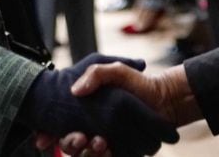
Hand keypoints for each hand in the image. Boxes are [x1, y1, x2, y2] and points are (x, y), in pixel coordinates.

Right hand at [18, 53, 178, 155]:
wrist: (166, 99)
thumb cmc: (138, 83)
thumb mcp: (116, 70)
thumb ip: (97, 74)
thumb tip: (76, 90)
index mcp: (89, 112)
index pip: (63, 126)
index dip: (52, 134)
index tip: (55, 136)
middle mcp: (95, 129)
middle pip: (72, 146)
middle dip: (71, 146)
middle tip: (81, 139)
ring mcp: (108, 142)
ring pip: (89, 154)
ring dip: (90, 153)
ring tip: (101, 144)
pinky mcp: (123, 152)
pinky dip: (108, 156)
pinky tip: (111, 151)